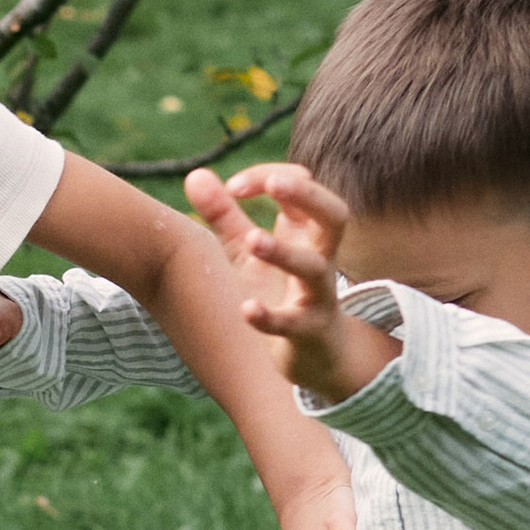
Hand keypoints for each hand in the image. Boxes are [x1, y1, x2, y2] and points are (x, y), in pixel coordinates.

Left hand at [187, 162, 395, 408]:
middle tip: (274, 183)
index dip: (268, 177)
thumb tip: (194, 174)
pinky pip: (294, 324)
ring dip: (285, 252)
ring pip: (315, 268)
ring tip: (252, 240)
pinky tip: (246, 308)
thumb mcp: (248, 251)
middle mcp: (321, 257)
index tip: (232, 186)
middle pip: (335, 215)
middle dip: (308, 195)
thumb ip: (224, 214)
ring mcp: (318, 295)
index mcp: (308, 231)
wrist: (313, 354)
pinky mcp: (309, 332)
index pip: (300, 186)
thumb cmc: (280, 290)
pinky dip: (270, 317)